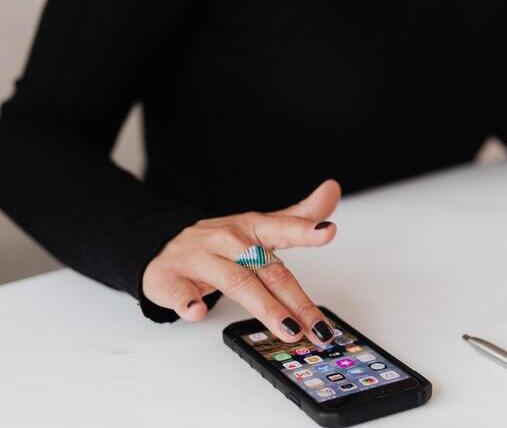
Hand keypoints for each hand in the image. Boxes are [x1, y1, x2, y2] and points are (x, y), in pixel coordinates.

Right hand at [142, 180, 340, 343]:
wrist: (161, 245)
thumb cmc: (219, 243)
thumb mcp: (260, 226)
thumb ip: (298, 217)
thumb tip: (332, 190)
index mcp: (251, 228)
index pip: (282, 228)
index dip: (306, 230)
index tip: (327, 231)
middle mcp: (228, 242)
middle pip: (268, 270)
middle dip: (296, 301)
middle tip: (319, 327)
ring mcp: (199, 260)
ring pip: (236, 282)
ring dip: (264, 308)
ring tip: (288, 329)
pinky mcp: (171, 280)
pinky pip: (180, 292)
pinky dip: (187, 302)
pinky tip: (197, 312)